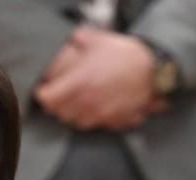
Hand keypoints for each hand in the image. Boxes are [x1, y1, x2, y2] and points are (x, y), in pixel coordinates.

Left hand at [33, 26, 166, 129]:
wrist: (152, 69)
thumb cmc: (124, 55)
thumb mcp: (96, 40)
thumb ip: (76, 39)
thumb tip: (68, 38)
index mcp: (78, 84)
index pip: (47, 101)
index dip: (43, 95)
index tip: (44, 90)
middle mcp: (87, 103)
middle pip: (60, 115)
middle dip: (57, 106)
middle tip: (60, 96)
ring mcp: (101, 115)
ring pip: (77, 123)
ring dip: (74, 114)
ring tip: (78, 103)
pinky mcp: (114, 121)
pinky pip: (98, 125)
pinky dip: (95, 119)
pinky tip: (98, 107)